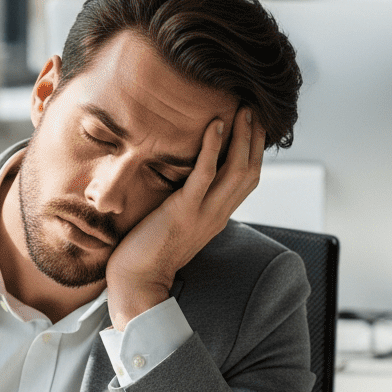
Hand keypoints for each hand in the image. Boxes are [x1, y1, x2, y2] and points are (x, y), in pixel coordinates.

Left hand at [105, 105, 265, 330]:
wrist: (136, 282)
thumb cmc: (147, 253)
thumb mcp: (176, 226)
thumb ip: (187, 206)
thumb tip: (183, 186)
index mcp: (217, 217)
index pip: (247, 181)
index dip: (254, 152)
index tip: (253, 126)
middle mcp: (217, 215)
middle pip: (250, 171)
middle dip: (255, 138)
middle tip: (255, 109)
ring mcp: (204, 213)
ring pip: (237, 170)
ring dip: (242, 136)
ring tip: (243, 109)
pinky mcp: (184, 211)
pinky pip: (205, 174)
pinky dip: (213, 147)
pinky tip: (215, 125)